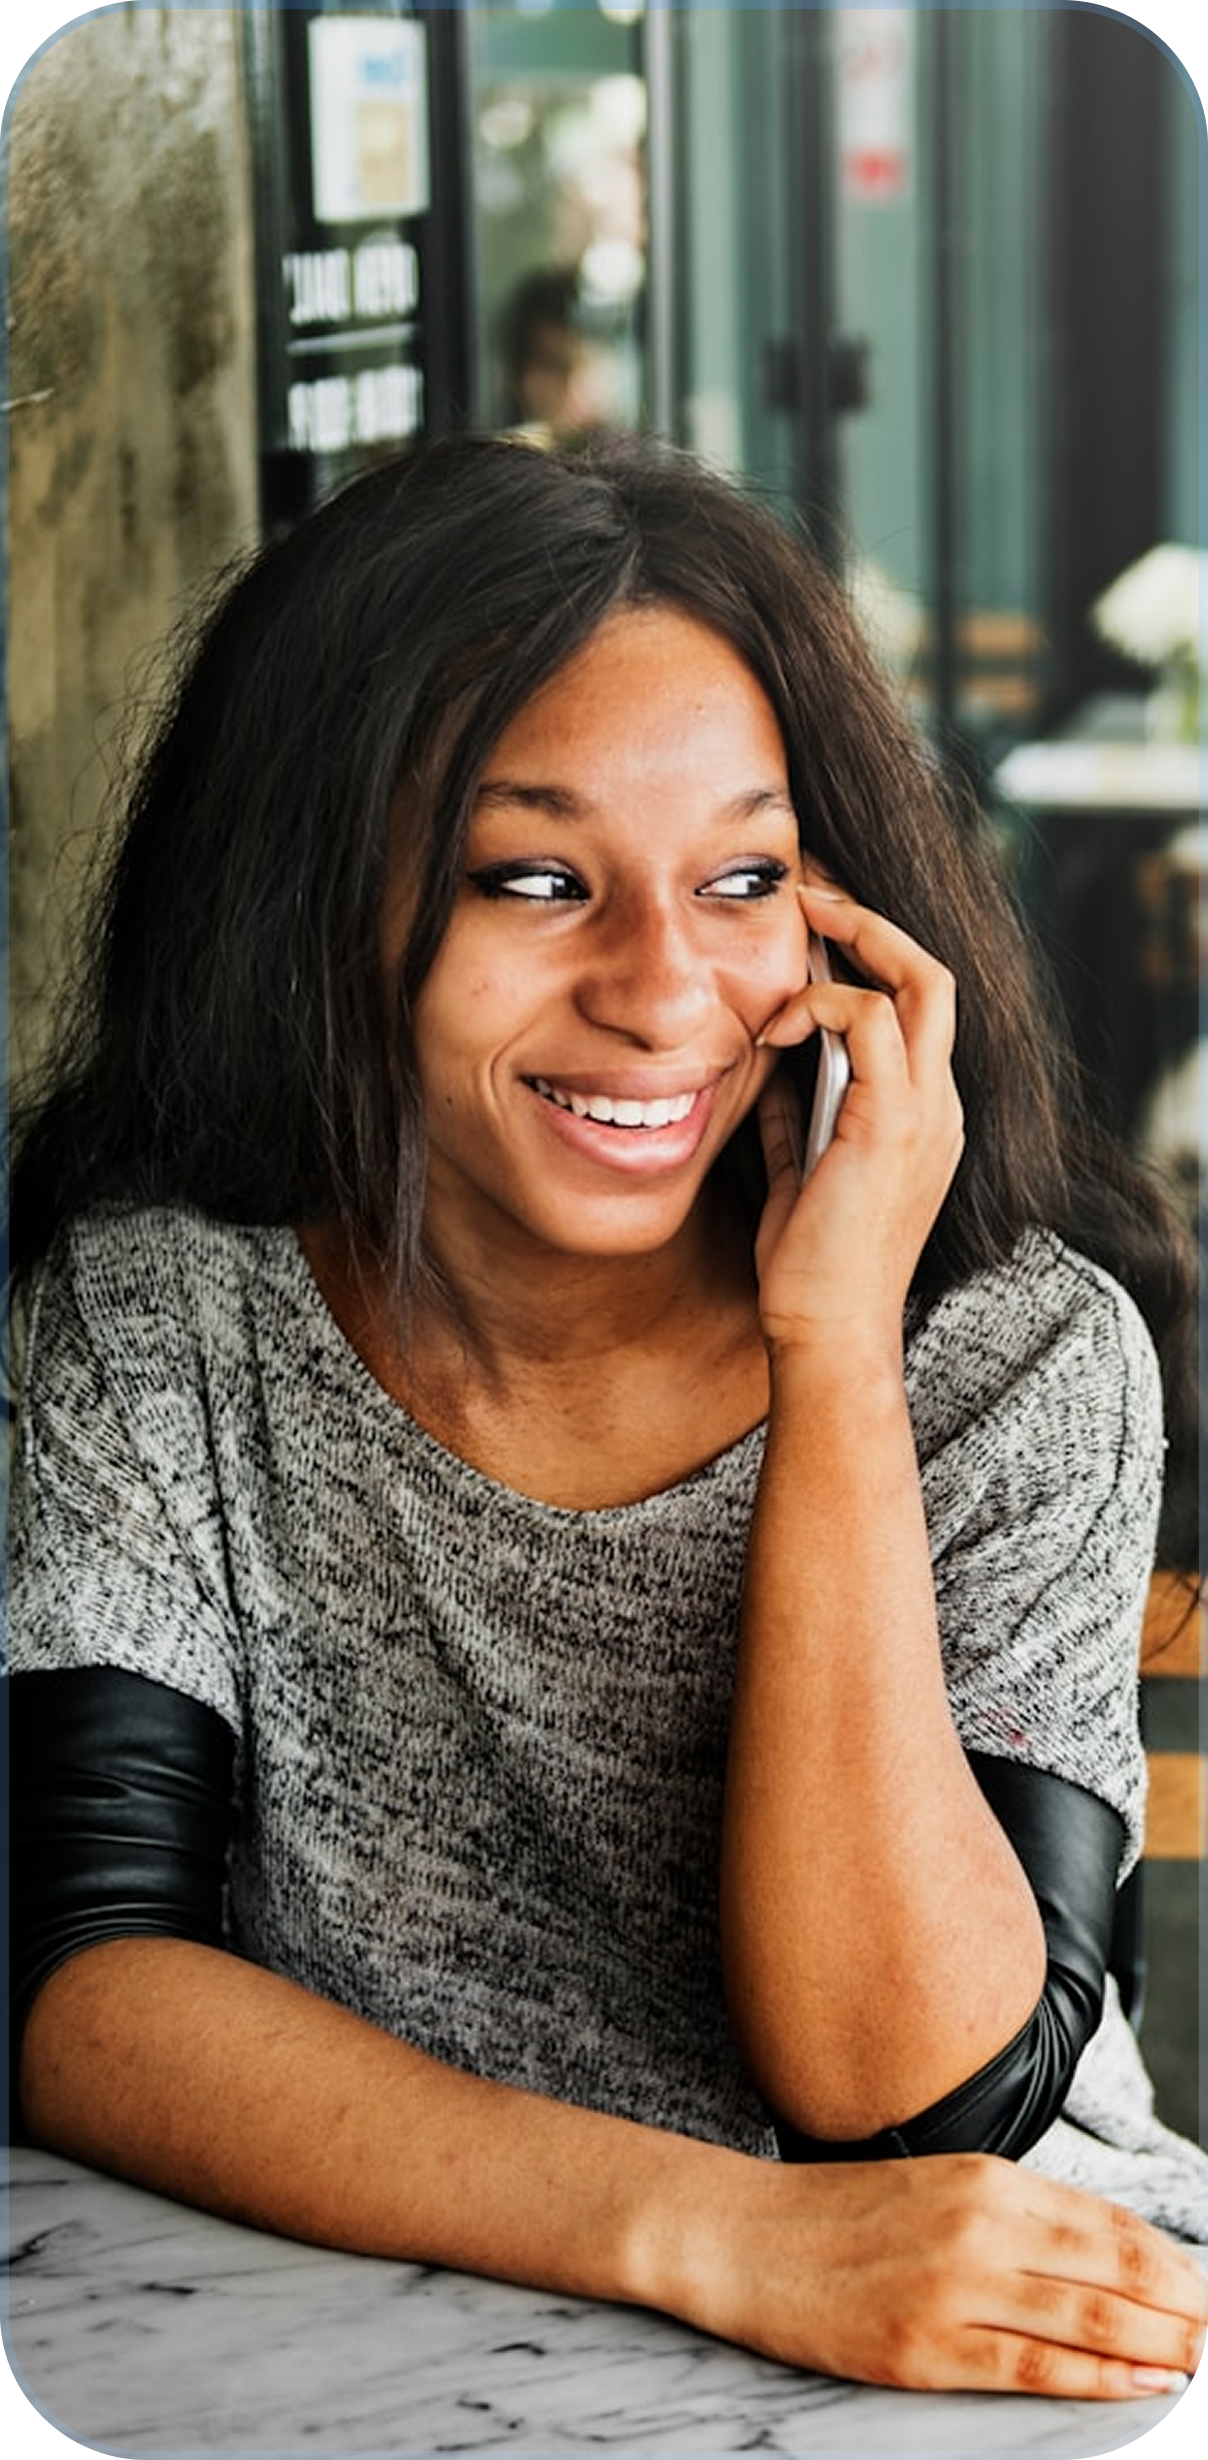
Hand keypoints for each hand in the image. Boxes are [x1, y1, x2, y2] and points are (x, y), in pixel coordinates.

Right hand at [680, 2150, 1206, 2398]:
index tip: (1207, 2291)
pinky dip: (1101, 2379)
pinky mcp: (924, 2350)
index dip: (1173, 2263)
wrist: (742, 2236)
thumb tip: (1101, 2254)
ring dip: (1161, 2344)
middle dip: (1184, 2307)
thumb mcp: (937, 2188)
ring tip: (1202, 2360)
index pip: (1111, 2222)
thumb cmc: (838, 2215)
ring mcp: (953, 2289)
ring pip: (1089, 2318)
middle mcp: (980, 2225)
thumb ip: (1015, 2216)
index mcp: (987, 2178)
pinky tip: (1141, 2385)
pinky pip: (1034, 2367)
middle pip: (1116, 2269)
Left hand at [753, 883, 963, 1354]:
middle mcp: (940, 1105)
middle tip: (807, 891)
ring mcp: (928, 1113)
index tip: (808, 926)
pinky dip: (824, 1005)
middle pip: (933, 975)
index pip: (917, 1006)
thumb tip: (767, 1061)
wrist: (826, 1332)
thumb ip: (794, 1112)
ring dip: (853, 943)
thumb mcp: (799, 1169)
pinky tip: (776, 1025)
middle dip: (869, 921)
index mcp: (923, 1114)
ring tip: (795, 926)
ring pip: (921, 982)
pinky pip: (874, 1023)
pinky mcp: (895, 1124)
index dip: (868, 954)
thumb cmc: (811, 1266)